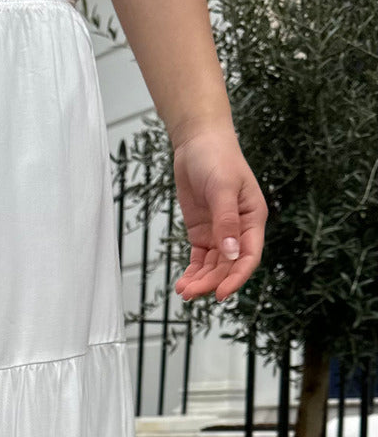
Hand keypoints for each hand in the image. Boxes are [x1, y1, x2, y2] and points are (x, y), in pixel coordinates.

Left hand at [171, 122, 267, 302]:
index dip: (236, 277)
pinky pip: (200, 259)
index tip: (220, 293)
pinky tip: (183, 283)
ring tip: (183, 292)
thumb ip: (226, 221)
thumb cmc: (217, 158)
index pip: (249, 256)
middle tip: (190, 293)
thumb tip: (230, 252)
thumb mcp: (222, 188)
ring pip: (213, 266)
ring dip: (200, 280)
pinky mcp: (202, 233)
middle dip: (211, 281)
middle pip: (228, 265)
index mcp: (253, 218)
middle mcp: (239, 229)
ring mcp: (220, 233)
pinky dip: (193, 272)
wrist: (197, 142)